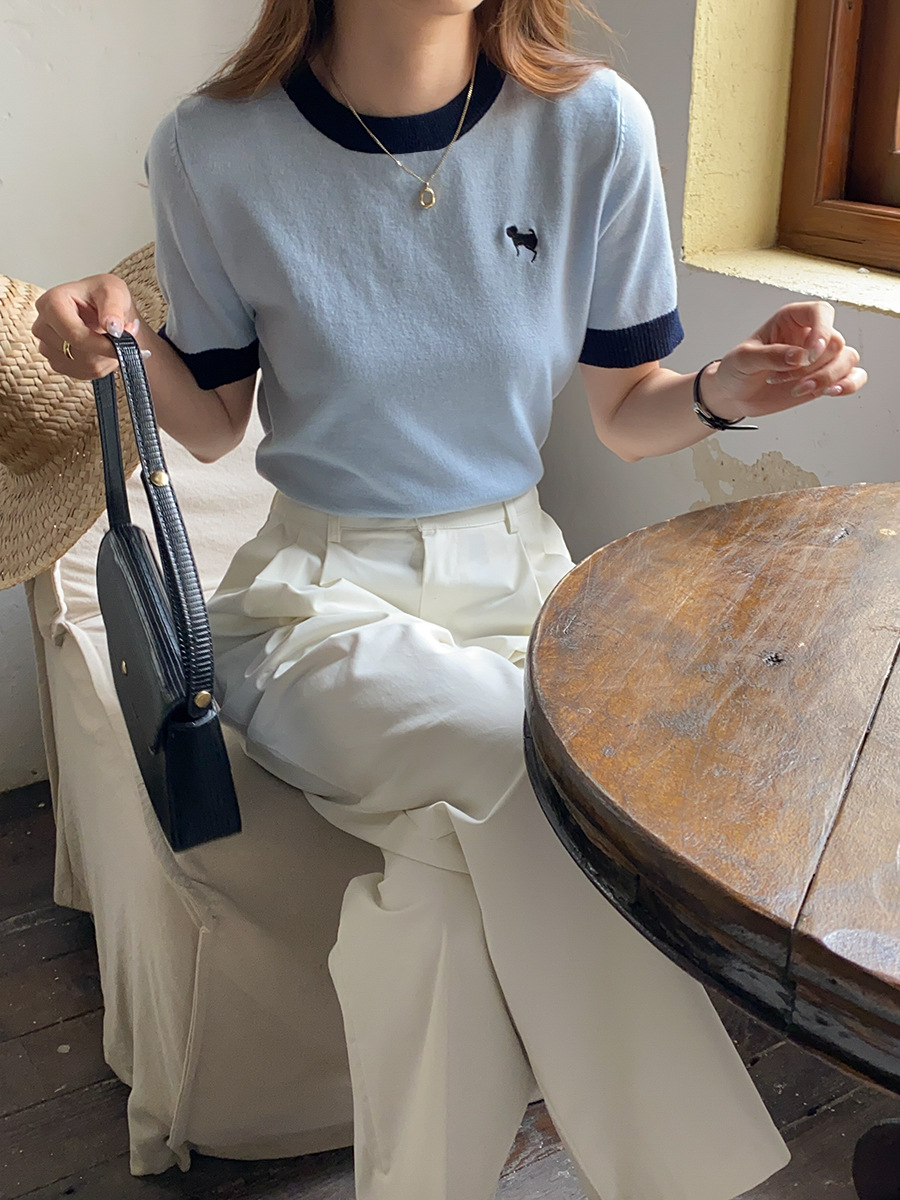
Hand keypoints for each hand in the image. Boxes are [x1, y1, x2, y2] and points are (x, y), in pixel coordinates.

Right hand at [32, 274, 141, 380]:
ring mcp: (46, 345)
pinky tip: (103, 349)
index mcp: (52, 302)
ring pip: (81, 365)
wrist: (100, 306)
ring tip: (112, 339)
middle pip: (77, 352)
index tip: (122, 345)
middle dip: (105, 349)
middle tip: (124, 335)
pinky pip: (81, 373)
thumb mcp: (113, 291)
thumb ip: (114, 307)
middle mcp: (43, 325)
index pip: (74, 334)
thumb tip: (113, 328)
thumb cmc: (102, 294)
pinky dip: (99, 366)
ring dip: (105, 358)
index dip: (101, 344)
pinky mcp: (55, 361)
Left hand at [700, 301, 865, 422]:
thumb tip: (800, 356)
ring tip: (799, 389)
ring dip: (826, 377)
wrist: (734, 395)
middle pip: (835, 341)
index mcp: (792, 320)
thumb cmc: (737, 369)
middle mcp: (810, 335)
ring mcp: (820, 357)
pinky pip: (853, 376)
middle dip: (813, 366)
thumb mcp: (745, 359)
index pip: (821, 312)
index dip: (822, 330)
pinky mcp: (824, 377)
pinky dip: (849, 384)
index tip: (810, 353)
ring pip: (847, 358)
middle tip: (783, 378)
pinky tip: (831, 392)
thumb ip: (771, 355)